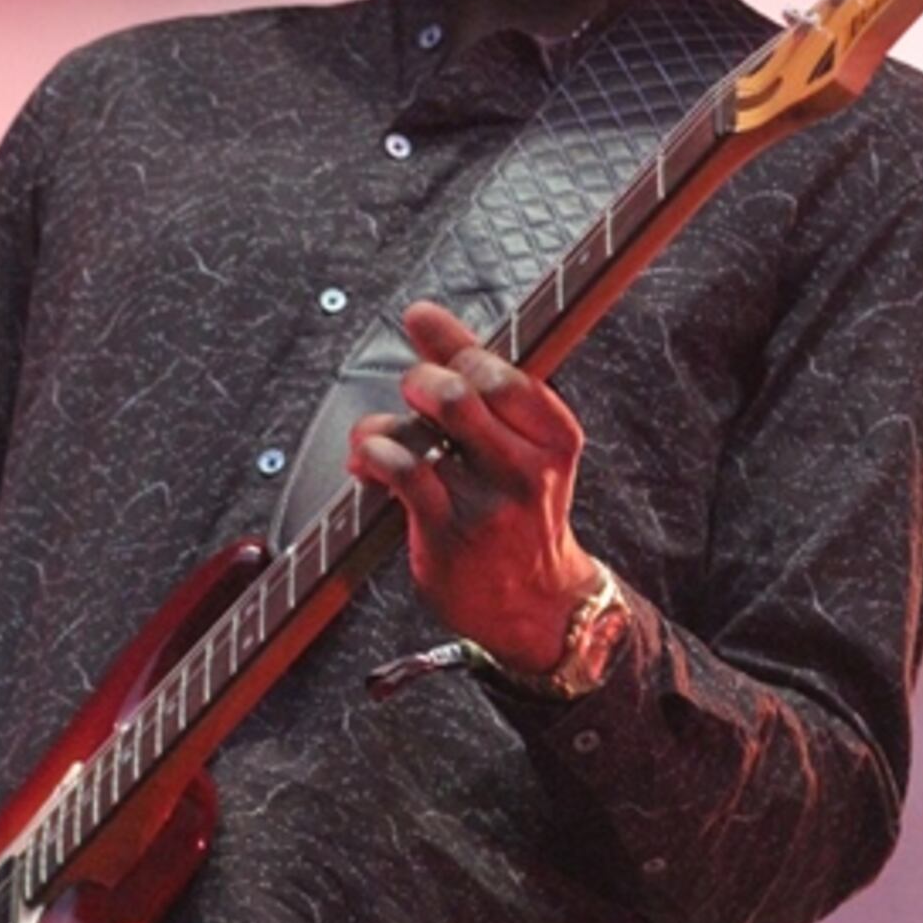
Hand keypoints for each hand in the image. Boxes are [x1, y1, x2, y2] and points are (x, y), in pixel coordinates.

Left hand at [347, 300, 602, 672]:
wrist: (537, 604)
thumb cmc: (521, 512)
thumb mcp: (529, 449)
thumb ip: (486, 388)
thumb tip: (426, 317)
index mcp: (556, 438)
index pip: (502, 371)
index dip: (451, 340)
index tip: (420, 320)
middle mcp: (527, 469)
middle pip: (459, 392)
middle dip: (420, 378)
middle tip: (411, 391)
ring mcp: (487, 504)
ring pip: (421, 432)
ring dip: (385, 423)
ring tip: (379, 436)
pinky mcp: (448, 535)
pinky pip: (399, 473)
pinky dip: (371, 454)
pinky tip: (367, 462)